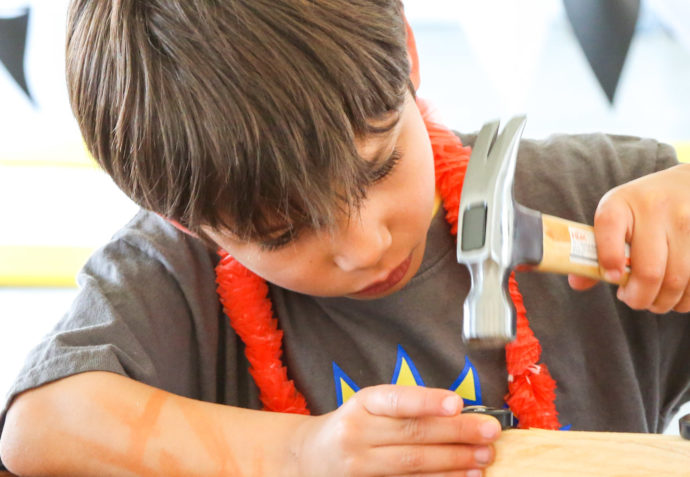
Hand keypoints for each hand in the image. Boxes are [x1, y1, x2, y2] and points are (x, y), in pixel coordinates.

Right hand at [293, 384, 500, 475]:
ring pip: (413, 464)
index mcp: (362, 404)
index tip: (457, 403)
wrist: (309, 457)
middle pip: (412, 434)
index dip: (426, 401)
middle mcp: (357, 434)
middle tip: (489, 432)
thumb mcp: (369, 406)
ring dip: (454, 462)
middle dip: (456, 433)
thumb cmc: (352, 425)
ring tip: (483, 457)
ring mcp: (359, 466)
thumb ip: (406, 407)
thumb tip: (459, 412)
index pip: (396, 400)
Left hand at [569, 163, 689, 312]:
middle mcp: (655, 208)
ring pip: (677, 281)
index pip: (608, 228)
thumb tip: (577, 283)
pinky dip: (686, 299)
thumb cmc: (641, 209)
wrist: (687, 184)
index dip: (608, 260)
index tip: (613, 278)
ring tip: (656, 301)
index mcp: (620, 203)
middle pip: (649, 272)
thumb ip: (596, 250)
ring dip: (664, 302)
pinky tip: (677, 295)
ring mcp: (688, 221)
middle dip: (639, 298)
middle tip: (634, 300)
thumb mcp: (615, 216)